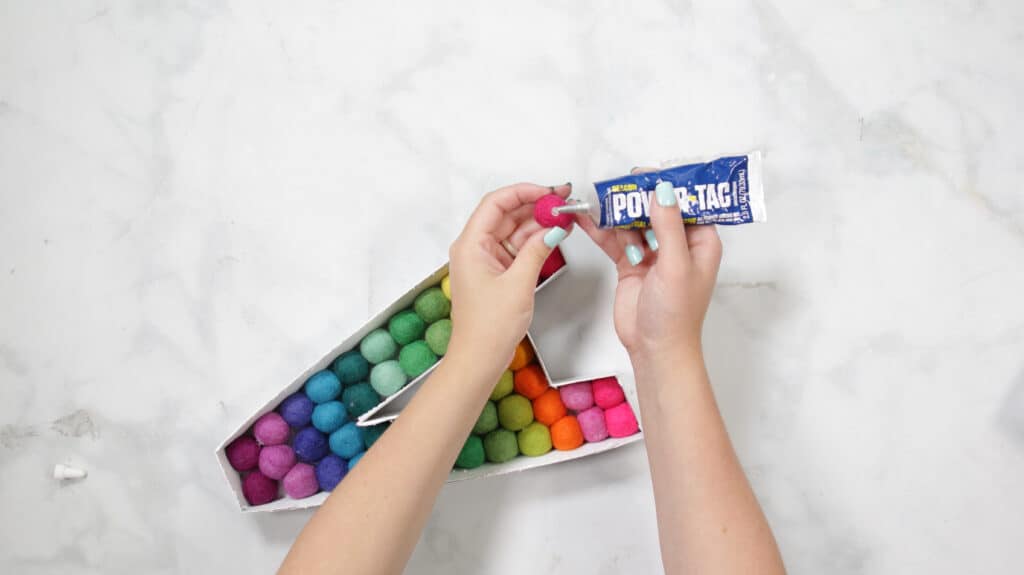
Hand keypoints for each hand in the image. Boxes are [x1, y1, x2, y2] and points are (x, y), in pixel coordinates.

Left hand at [447, 183, 572, 371]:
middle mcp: (475, 248)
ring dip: (538, 222)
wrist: (479, 359)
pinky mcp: (496, 272)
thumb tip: (554, 228)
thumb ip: (537, 250)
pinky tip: (554, 235)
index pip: (496, 203)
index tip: (549, 192)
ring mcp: (486, 259)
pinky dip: (534, 240)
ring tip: (564, 216)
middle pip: (506, 213)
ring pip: (513, 229)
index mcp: (470, 245)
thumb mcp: (518, 284)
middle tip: (563, 201)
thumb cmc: (488, 328)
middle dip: (535, 205)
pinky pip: (516, 247)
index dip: (523, 192)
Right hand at [576, 169, 720, 362]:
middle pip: (656, 208)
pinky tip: (588, 218)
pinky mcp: (631, 264)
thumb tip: (662, 191)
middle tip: (618, 184)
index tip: (649, 174)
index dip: (670, 185)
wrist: (655, 348)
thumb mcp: (676, 264)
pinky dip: (603, 229)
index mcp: (700, 242)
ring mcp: (653, 253)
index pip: (688, 203)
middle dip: (637, 197)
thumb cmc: (676, 314)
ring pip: (634, 222)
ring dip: (617, 211)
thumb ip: (668, 225)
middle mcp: (678, 244)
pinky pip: (616, 239)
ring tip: (598, 197)